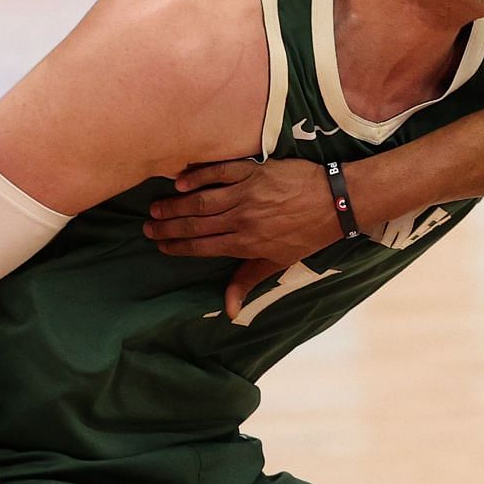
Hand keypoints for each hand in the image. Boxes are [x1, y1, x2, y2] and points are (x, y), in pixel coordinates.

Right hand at [144, 158, 339, 264]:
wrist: (336, 201)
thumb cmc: (308, 234)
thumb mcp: (279, 262)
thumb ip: (247, 281)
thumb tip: (229, 312)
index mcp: (246, 243)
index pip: (202, 246)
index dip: (177, 246)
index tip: (159, 244)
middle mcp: (242, 219)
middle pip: (195, 224)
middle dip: (168, 226)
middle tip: (147, 226)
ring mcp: (247, 193)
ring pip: (201, 199)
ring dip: (175, 204)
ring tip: (155, 207)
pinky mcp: (254, 171)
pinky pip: (219, 172)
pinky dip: (198, 175)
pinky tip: (179, 180)